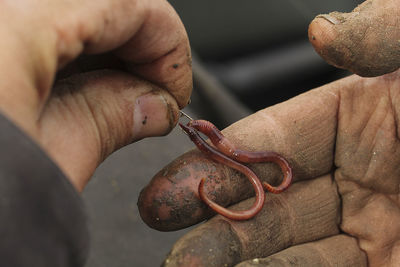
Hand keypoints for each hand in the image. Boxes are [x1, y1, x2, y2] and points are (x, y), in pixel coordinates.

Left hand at [0, 0, 191, 190]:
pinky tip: (67, 92)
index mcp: (14, 23)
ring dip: (101, 54)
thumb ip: (109, 120)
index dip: (171, 48)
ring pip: (68, 11)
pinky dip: (64, 54)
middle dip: (139, 51)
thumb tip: (153, 105)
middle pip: (100, 2)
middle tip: (148, 104)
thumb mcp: (52, 166)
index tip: (176, 94)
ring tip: (107, 105)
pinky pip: (34, 24)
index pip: (129, 3)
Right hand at [138, 0, 399, 265]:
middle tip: (163, 218)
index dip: (220, 159)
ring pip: (282, 244)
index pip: (271, 138)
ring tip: (189, 262)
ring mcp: (364, 227)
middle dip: (210, 210)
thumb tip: (322, 30)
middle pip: (264, 195)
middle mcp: (353, 176)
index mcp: (355, 122)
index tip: (176, 182)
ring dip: (232, 253)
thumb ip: (380, 35)